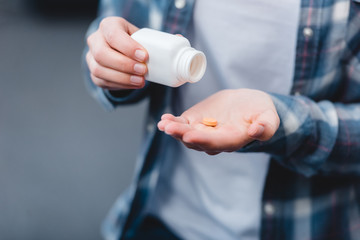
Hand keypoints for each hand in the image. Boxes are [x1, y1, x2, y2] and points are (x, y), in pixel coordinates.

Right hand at [86, 17, 147, 89]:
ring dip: (122, 78)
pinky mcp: (93, 73)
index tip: (144, 56)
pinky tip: (133, 84)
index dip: (128, 47)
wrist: (121, 49)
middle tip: (143, 70)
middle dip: (124, 65)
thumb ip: (151, 41)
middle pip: (102, 53)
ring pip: (99, 70)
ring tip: (140, 81)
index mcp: (108, 25)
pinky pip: (102, 82)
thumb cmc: (133, 41)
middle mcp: (95, 40)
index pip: (113, 35)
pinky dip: (120, 85)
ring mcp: (91, 57)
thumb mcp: (140, 35)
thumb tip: (172, 44)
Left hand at [158, 89, 279, 154]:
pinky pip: (182, 125)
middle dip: (183, 135)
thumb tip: (256, 131)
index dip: (203, 140)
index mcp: (232, 140)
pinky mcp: (195, 122)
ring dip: (174, 130)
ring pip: (186, 134)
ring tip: (165, 123)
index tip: (190, 135)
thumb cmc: (260, 111)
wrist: (248, 105)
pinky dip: (173, 123)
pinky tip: (165, 119)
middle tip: (170, 128)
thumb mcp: (269, 117)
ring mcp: (203, 131)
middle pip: (197, 141)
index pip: (216, 143)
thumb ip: (265, 126)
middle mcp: (215, 140)